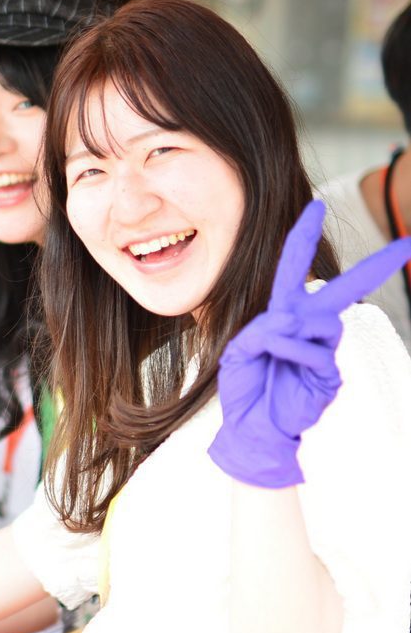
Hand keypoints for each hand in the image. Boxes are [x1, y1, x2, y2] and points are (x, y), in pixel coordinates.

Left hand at [208, 201, 410, 486]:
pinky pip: (315, 351)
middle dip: (378, 265)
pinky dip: (290, 349)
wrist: (252, 426)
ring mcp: (323, 350)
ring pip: (325, 320)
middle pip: (346, 289)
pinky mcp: (329, 375)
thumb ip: (261, 330)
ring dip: (292, 328)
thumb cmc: (246, 385)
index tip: (316, 206)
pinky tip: (275, 355)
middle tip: (408, 244)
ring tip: (269, 345)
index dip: (303, 237)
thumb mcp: (238, 349)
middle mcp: (308, 326)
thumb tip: (288, 322)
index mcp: (284, 312)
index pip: (294, 268)